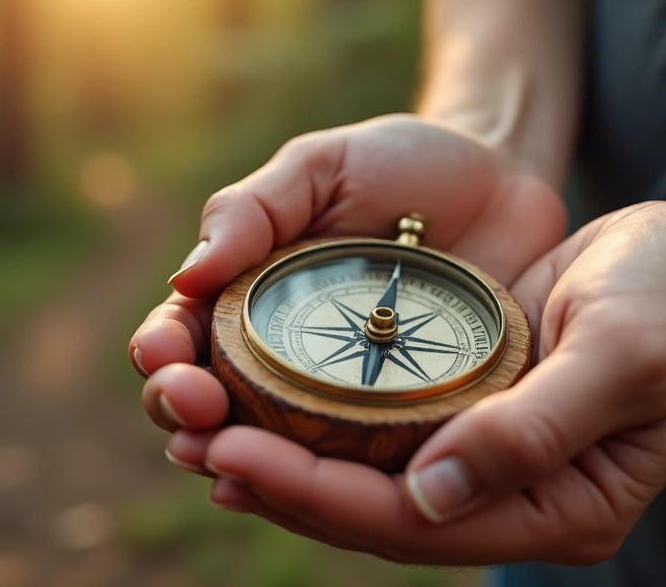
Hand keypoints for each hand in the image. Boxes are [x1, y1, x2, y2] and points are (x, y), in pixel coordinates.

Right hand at [127, 113, 564, 451]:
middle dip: (186, 416)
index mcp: (244, 301)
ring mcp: (341, 404)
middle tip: (197, 413)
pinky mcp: (405, 428)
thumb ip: (253, 208)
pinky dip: (326, 491)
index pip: (179, 341)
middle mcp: (279, 363)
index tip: (166, 356)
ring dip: (240, 467)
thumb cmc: (401, 168)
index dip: (161, 356)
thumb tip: (186, 275)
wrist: (504, 185)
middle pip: (209, 410)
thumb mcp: (321, 167)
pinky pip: (359, 471)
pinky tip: (309, 498)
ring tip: (227, 470)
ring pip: (272, 455)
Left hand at [176, 202, 665, 565]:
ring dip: (285, 462)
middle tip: (192, 445)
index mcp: (565, 508)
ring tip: (198, 435)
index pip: (418, 523)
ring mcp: (489, 463)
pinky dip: (316, 427)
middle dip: (282, 487)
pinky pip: (379, 437)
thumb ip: (536, 430)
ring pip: (368, 485)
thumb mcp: (622, 351)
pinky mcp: (468, 417)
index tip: (233, 456)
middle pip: (377, 518)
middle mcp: (517, 500)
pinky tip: (256, 408)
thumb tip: (430, 496)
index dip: (319, 496)